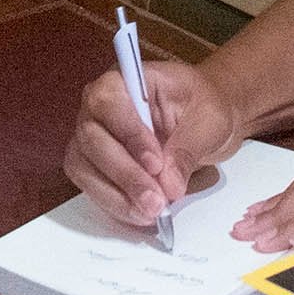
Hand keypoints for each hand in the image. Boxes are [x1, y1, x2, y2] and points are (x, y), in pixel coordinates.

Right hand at [64, 54, 237, 228]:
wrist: (204, 119)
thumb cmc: (205, 106)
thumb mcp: (209, 119)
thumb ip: (186, 148)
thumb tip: (168, 185)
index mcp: (126, 80)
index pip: (109, 101)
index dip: (128, 134)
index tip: (156, 164)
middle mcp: (99, 106)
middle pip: (92, 138)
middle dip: (124, 174)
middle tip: (156, 202)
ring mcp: (92, 135)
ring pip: (84, 165)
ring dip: (115, 194)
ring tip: (150, 213)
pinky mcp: (95, 164)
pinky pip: (91, 185)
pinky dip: (113, 203)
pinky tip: (139, 214)